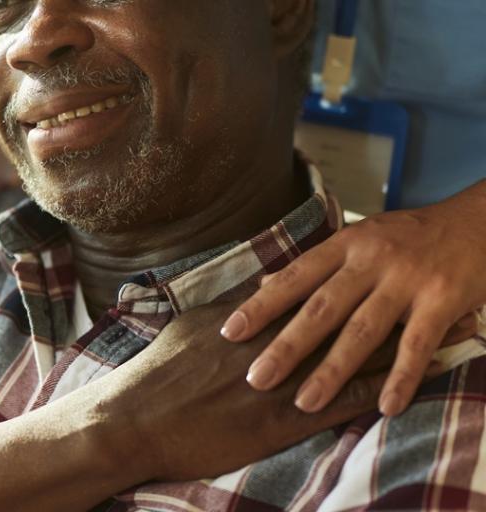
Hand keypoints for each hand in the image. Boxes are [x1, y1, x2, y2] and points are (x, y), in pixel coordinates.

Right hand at [106, 300, 420, 481]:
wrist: (137, 419)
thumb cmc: (160, 373)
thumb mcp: (194, 325)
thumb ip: (234, 303)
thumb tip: (266, 283)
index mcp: (252, 315)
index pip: (315, 289)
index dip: (357, 276)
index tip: (392, 261)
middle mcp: (274, 342)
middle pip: (345, 315)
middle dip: (391, 300)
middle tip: (433, 282)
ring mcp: (281, 381)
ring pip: (352, 357)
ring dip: (399, 343)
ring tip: (447, 328)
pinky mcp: (282, 421)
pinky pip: (343, 404)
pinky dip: (379, 391)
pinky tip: (411, 386)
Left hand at [220, 180, 485, 416]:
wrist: (481, 220)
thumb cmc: (409, 237)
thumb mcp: (360, 238)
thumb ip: (316, 265)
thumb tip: (262, 283)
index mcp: (346, 244)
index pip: (295, 276)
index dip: (261, 304)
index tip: (230, 332)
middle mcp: (372, 260)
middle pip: (322, 307)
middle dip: (287, 345)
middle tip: (256, 379)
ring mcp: (408, 280)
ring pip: (363, 330)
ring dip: (332, 370)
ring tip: (304, 402)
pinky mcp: (444, 299)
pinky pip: (418, 344)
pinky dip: (401, 377)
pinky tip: (384, 406)